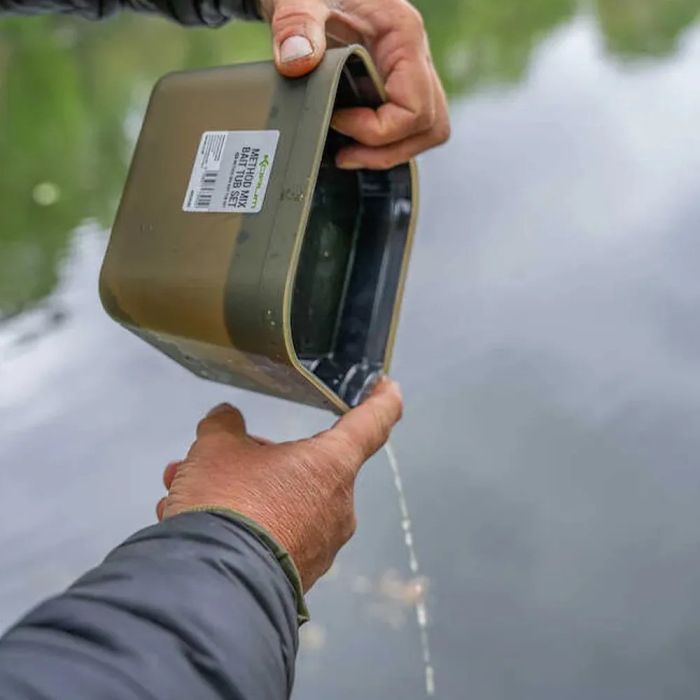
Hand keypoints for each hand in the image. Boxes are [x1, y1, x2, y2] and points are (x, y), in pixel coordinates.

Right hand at [156, 378, 402, 590]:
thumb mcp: (215, 451)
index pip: (372, 421)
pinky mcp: (300, 576)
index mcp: (331, 464)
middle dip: (254, 459)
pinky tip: (199, 526)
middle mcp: (338, 505)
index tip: (387, 386)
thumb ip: (223, 427)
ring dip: (238, 493)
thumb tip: (225, 420)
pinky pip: (275, 535)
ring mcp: (322, 545)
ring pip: (282, 501)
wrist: (213, 590)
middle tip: (212, 461)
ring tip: (187, 494)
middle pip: (304, 466)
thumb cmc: (228, 504)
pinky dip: (243, 525)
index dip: (382, 399)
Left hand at [258, 0, 449, 169]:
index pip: (415, 107)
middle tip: (345, 154)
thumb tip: (297, 62)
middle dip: (387, 150)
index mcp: (403, 34)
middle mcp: (416, 57)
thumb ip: (296, 24)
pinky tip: (351, 143)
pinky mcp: (396, 86)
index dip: (376, 129)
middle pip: (430, 125)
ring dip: (390, 152)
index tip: (337, 120)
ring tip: (348, 155)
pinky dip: (384, 144)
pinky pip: (408, 126)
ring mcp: (409, 74)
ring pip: (426, 131)